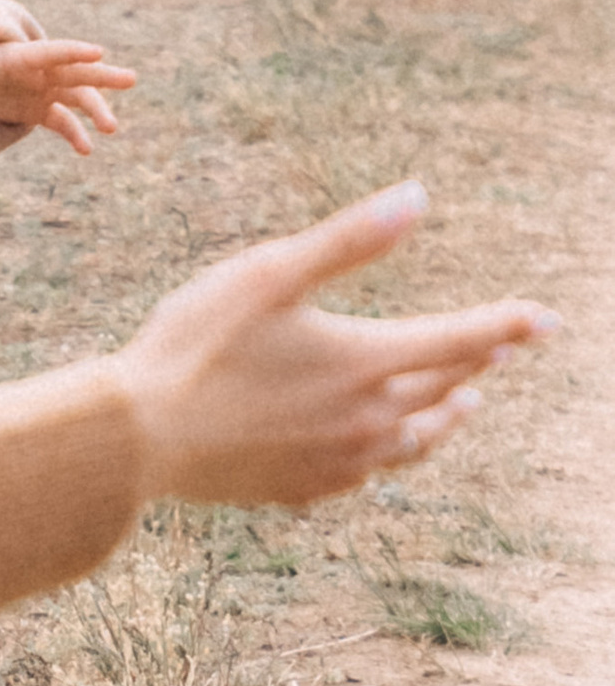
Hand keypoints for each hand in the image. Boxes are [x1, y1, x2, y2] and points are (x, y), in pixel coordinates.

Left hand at [0, 21, 135, 156]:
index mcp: (22, 56)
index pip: (52, 52)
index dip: (73, 52)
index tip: (99, 52)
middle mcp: (40, 72)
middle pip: (76, 72)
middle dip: (103, 76)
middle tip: (131, 79)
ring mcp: (43, 91)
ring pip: (78, 98)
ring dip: (96, 110)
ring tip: (111, 128)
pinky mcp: (40, 110)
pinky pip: (63, 122)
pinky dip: (76, 135)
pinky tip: (86, 150)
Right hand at [116, 185, 555, 507]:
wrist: (136, 439)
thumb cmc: (195, 345)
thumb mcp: (268, 273)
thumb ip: (349, 239)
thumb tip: (417, 196)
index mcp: (364, 361)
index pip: (460, 340)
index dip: (508, 325)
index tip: (549, 320)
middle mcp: (364, 419)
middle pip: (441, 391)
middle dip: (474, 365)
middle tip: (498, 350)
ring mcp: (336, 462)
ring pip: (413, 443)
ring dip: (443, 419)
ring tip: (459, 407)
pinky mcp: (302, 489)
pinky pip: (364, 474)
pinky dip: (386, 455)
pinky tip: (376, 450)